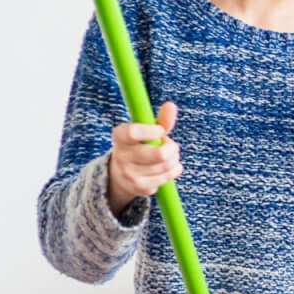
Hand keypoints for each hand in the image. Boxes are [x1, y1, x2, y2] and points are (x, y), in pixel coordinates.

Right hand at [107, 100, 181, 215]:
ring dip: (175, 159)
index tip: (160, 131)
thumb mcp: (146, 131)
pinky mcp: (139, 187)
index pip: (133, 132)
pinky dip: (174, 170)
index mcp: (119, 136)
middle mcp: (121, 156)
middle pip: (160, 154)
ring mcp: (129, 174)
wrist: (122, 174)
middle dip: (172, 148)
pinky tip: (168, 167)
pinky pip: (167, 177)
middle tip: (171, 146)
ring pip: (166, 165)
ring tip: (169, 156)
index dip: (153, 131)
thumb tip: (171, 105)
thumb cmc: (139, 146)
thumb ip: (160, 121)